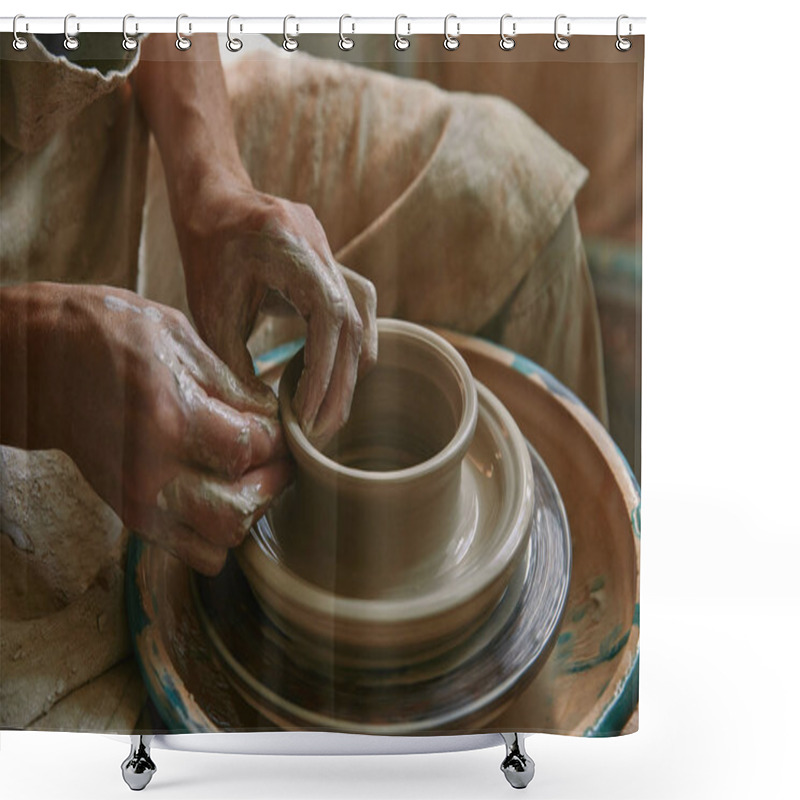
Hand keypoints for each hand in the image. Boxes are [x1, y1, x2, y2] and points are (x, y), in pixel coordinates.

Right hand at [0, 283, 291, 575]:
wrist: (44, 366)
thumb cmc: (112, 338)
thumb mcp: (180, 336)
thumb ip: (233, 383)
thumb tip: (274, 417)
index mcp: (170, 415)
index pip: (253, 447)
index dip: (277, 438)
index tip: (276, 427)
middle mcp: (154, 469)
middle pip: (244, 507)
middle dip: (272, 480)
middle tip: (275, 457)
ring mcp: (140, 499)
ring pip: (224, 538)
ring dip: (249, 511)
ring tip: (249, 478)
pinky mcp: (133, 515)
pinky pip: (197, 555)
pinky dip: (219, 537)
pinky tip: (220, 499)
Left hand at [174, 171, 377, 447]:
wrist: (215, 202)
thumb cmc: (207, 255)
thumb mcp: (212, 314)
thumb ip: (238, 363)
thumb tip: (270, 415)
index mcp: (290, 246)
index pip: (329, 318)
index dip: (325, 372)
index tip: (310, 416)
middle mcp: (321, 244)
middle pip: (353, 325)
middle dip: (341, 384)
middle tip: (324, 431)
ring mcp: (334, 252)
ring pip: (363, 320)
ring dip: (351, 370)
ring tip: (329, 412)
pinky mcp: (337, 264)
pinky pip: (358, 311)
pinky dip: (349, 348)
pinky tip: (332, 376)